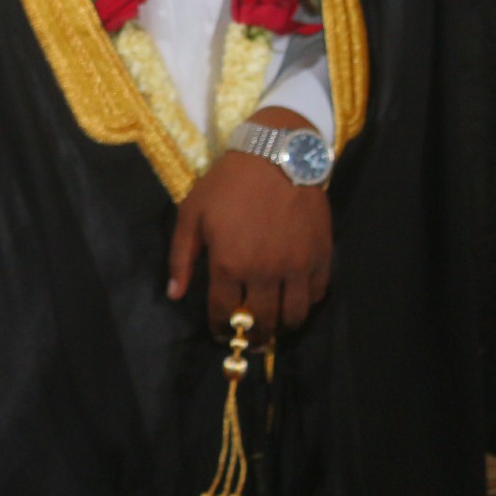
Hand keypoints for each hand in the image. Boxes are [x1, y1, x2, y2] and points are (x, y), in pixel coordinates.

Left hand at [168, 108, 332, 340]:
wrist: (278, 157)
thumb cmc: (228, 184)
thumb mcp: (192, 214)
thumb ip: (181, 257)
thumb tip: (174, 295)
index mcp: (229, 263)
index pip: (222, 312)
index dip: (218, 328)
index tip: (218, 333)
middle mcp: (264, 272)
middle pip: (260, 322)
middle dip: (250, 336)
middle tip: (247, 338)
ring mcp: (296, 267)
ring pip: (292, 317)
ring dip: (280, 327)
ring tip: (272, 326)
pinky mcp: (320, 258)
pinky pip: (315, 297)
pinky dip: (304, 307)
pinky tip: (293, 304)